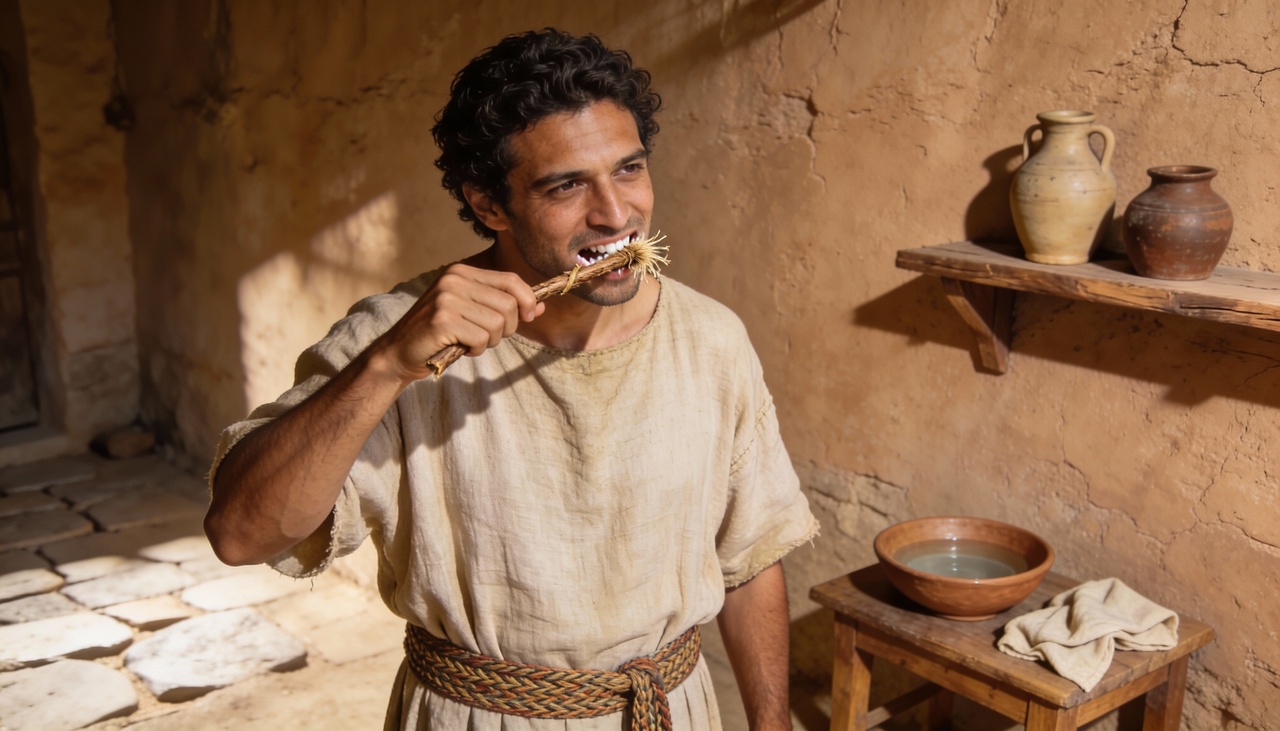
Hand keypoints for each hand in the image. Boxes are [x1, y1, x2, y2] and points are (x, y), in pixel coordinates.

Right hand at [371, 263, 543, 383]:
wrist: (399, 352)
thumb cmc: (440, 334)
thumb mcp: (472, 313)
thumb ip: (503, 306)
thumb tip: (540, 307)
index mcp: (461, 272)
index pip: (511, 280)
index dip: (527, 300)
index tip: (529, 317)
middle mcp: (454, 280)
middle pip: (509, 304)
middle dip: (507, 328)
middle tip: (487, 337)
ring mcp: (447, 298)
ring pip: (498, 323)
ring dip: (490, 341)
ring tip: (469, 342)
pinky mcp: (442, 320)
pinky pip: (481, 338)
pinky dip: (476, 349)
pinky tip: (460, 348)